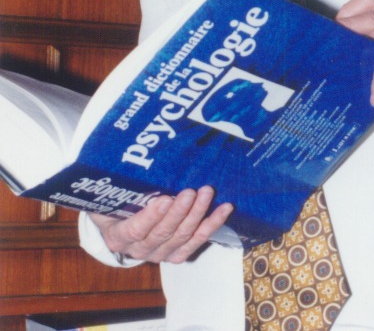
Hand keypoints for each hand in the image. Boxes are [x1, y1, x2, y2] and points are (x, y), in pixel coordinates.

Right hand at [90, 186, 233, 263]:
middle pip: (164, 233)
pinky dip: (212, 225)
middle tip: (190, 191)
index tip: (164, 199)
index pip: (136, 230)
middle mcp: (141, 250)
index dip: (151, 216)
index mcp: (119, 237)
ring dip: (197, 215)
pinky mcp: (178, 254)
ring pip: (183, 237)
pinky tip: (224, 209)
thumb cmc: (112, 208)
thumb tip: (121, 162)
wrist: (118, 231)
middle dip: (179, 212)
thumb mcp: (106, 199)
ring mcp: (161, 254)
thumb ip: (112, 189)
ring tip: (207, 193)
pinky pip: (198, 241)